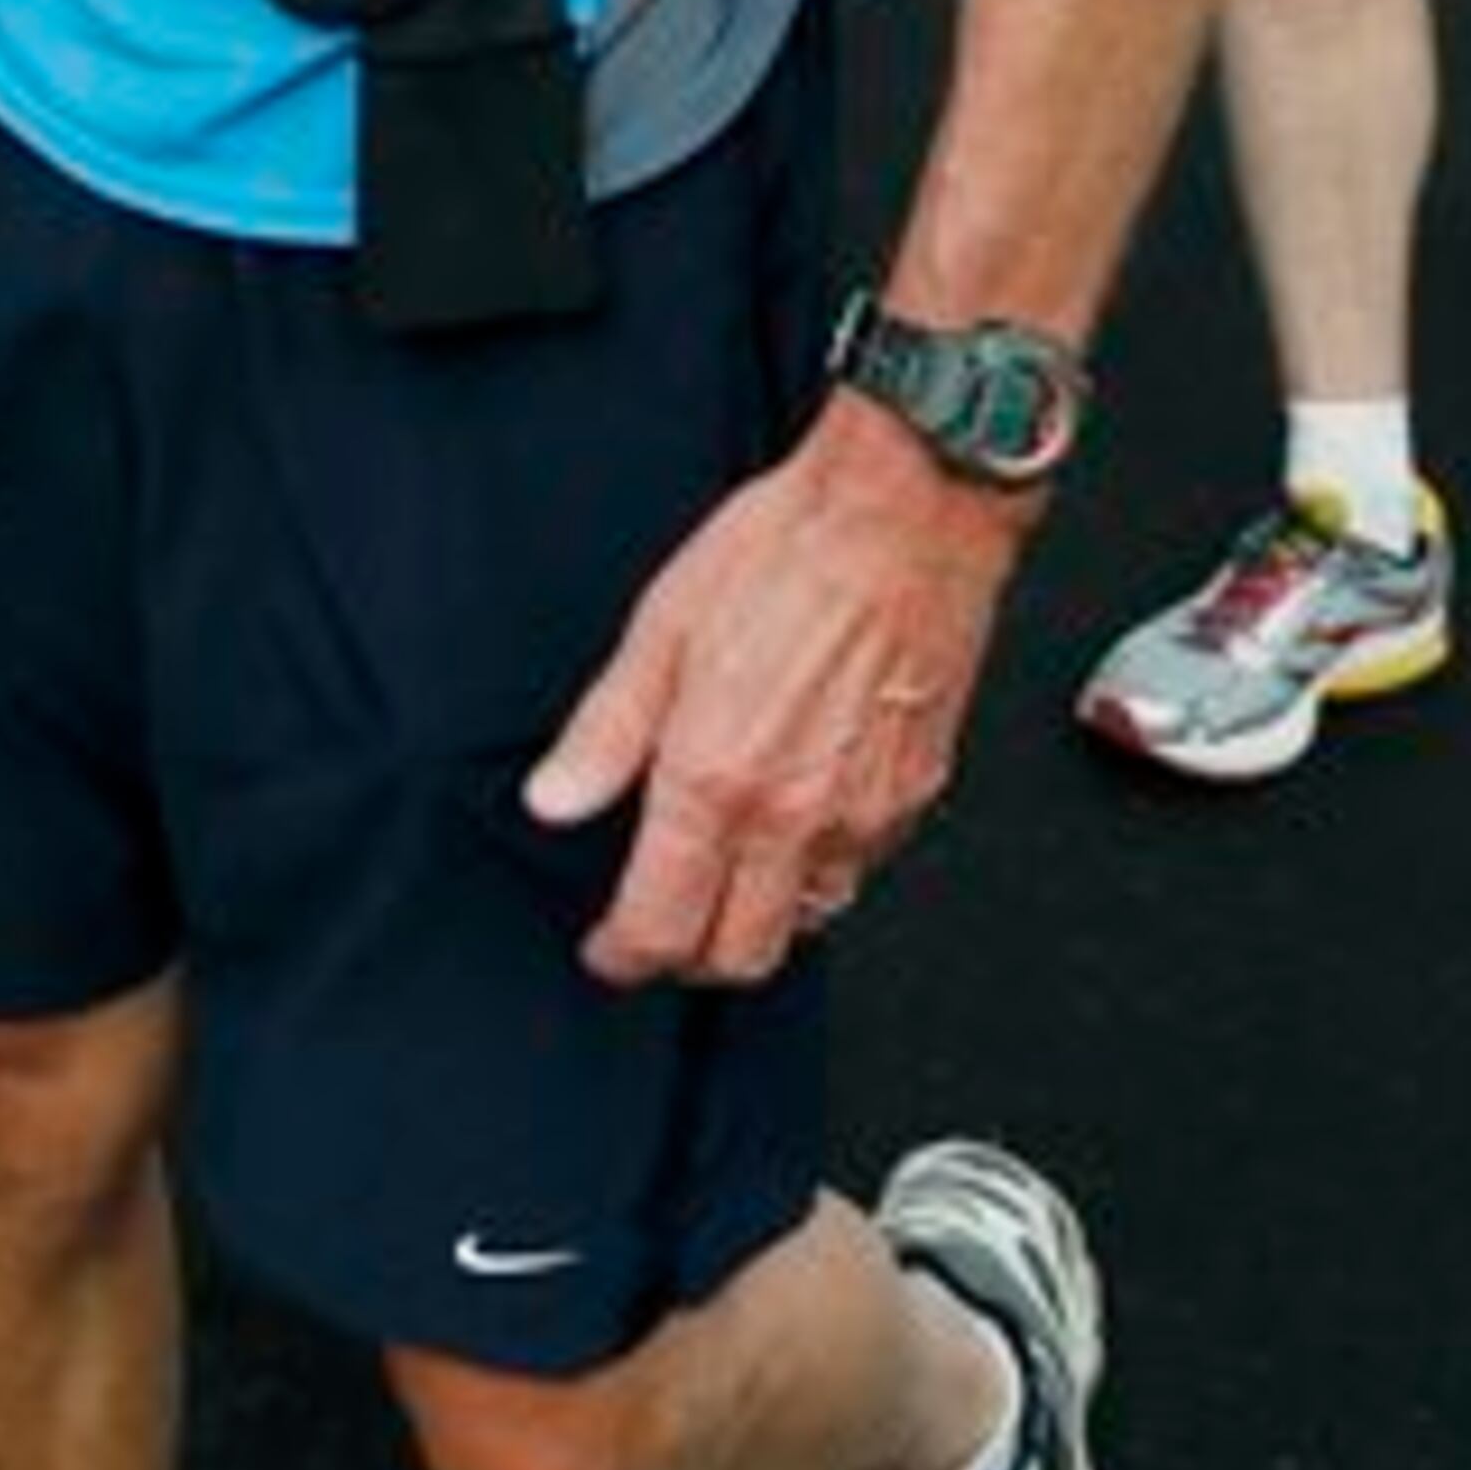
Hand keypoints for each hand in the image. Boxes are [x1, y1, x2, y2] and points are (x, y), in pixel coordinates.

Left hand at [517, 394, 1026, 988]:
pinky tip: (799, 820)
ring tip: (729, 875)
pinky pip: (861, 870)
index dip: (622, 953)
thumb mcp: (662, 627)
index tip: (608, 947)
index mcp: (718, 778)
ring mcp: (864, 813)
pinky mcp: (915, 793)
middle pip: (738, 955)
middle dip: (689, 956)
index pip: (660, 926)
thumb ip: (606, 732)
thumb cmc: (790, 549)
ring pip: (807, 922)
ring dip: (761, 919)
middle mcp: (794, 814)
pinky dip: (822, 871)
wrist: (907, 513)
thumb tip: (555, 799)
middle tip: (662, 923)